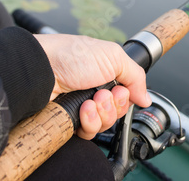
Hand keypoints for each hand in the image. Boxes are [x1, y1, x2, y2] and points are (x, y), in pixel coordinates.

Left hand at [34, 34, 150, 139]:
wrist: (42, 68)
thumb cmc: (72, 55)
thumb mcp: (114, 56)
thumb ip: (136, 77)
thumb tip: (145, 98)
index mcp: (106, 74)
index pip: (126, 96)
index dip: (126, 97)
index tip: (120, 90)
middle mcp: (95, 90)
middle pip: (117, 112)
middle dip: (113, 105)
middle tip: (102, 94)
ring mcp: (82, 106)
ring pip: (105, 124)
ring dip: (101, 113)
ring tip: (89, 101)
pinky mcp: (70, 119)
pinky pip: (89, 132)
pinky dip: (89, 123)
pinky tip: (82, 110)